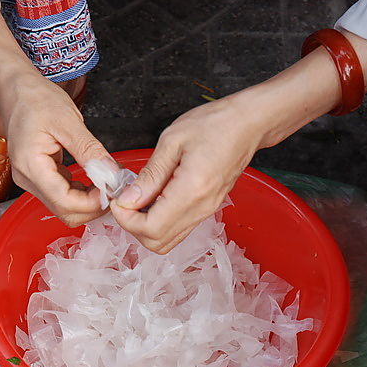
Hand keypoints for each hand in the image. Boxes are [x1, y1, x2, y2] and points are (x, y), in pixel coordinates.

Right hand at [0, 0, 112, 226]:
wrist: (17, 90)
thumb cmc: (36, 100)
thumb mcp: (68, 121)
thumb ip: (89, 150)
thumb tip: (111, 174)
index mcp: (31, 166)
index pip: (64, 202)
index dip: (92, 203)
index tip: (112, 191)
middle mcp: (27, 179)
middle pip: (64, 212)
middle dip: (92, 207)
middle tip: (114, 190)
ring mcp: (31, 180)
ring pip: (64, 207)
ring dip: (88, 202)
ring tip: (107, 183)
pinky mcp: (38, 176)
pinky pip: (61, 195)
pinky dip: (80, 192)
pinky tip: (94, 180)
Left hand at [110, 93, 266, 253]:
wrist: (248, 124)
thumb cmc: (215, 124)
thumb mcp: (172, 141)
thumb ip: (149, 175)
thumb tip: (128, 200)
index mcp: (192, 190)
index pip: (151, 228)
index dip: (126, 219)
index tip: (118, 199)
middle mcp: (201, 208)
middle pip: (157, 242)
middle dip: (132, 226)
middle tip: (125, 199)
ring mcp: (206, 212)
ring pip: (167, 241)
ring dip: (145, 226)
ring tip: (138, 197)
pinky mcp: (206, 209)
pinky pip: (178, 229)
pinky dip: (159, 221)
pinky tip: (153, 197)